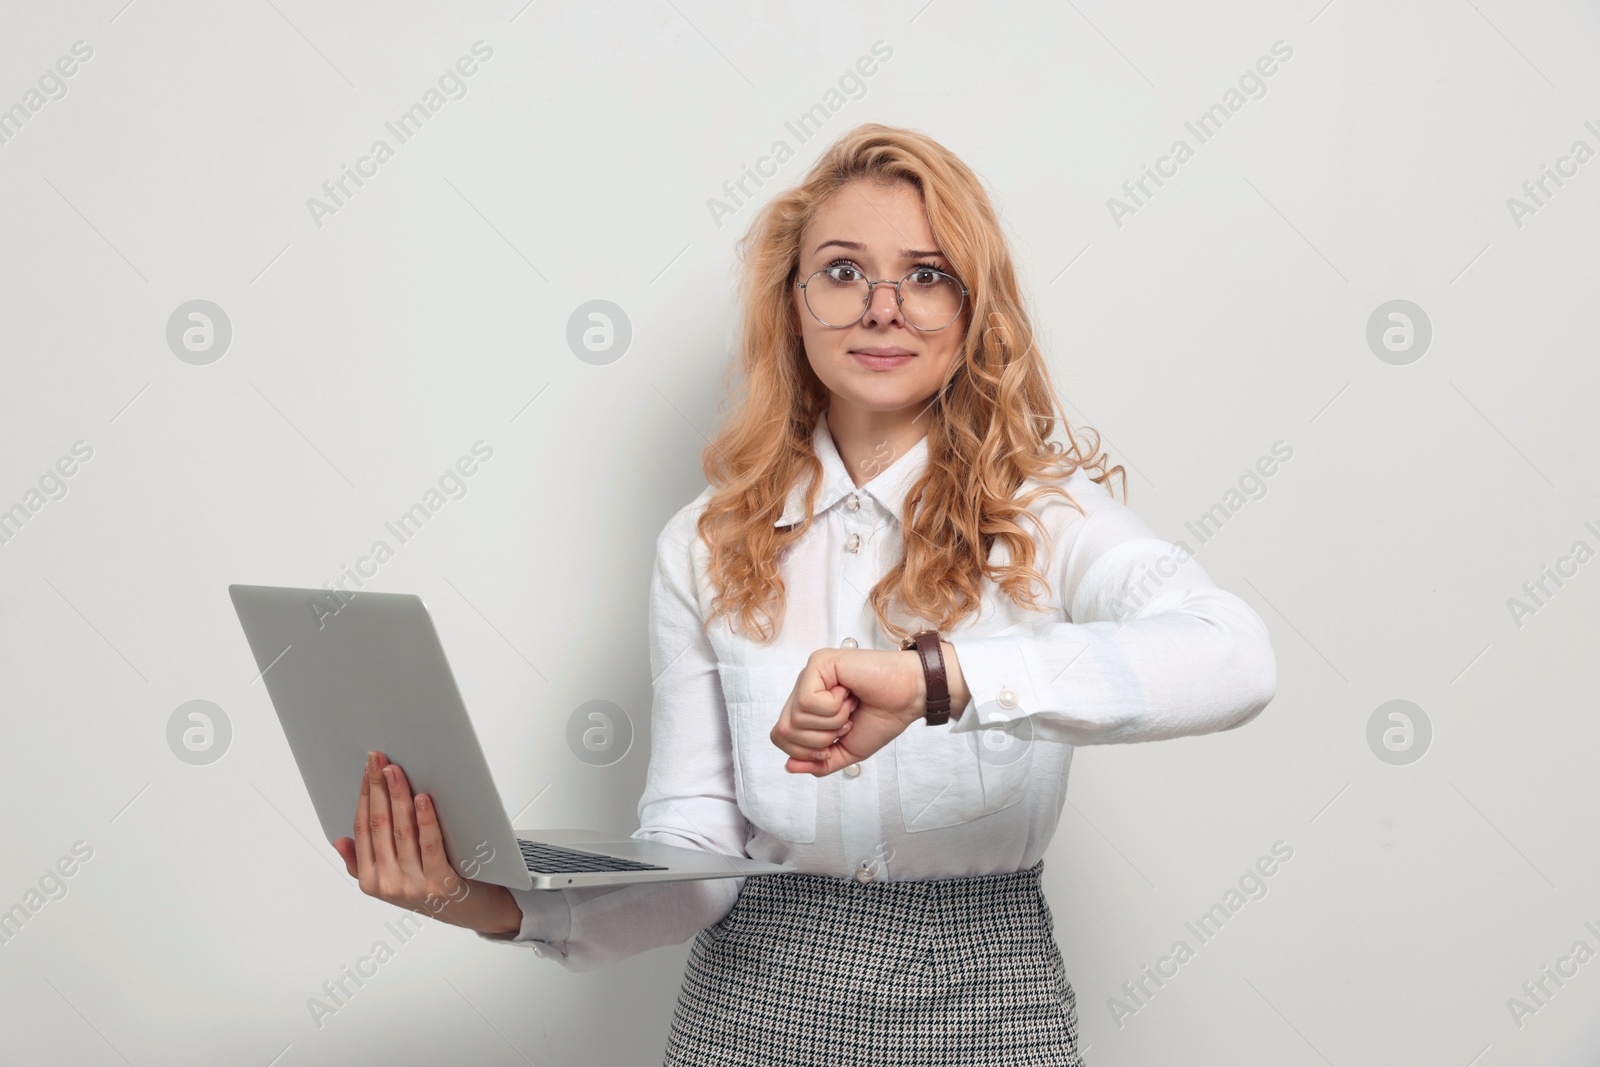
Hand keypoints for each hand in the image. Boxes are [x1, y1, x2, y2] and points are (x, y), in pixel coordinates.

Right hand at [332, 751, 522, 934]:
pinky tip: (423, 798)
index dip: (365, 796)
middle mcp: (389, 884)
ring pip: (402, 831)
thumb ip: (363, 862)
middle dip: (378, 788)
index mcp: (371, 881)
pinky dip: (425, 820)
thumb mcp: (392, 881)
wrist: (471, 913)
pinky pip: (430, 845)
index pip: (363, 829)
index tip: (367, 769)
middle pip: (380, 825)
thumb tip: (339, 840)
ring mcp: (414, 885)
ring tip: (396, 771)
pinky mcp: (441, 884)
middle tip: (378, 759)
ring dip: (398, 797)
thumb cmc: (430, 890)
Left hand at [770, 647, 929, 775]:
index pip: (781, 737)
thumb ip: (818, 763)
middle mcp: (804, 688)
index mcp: (807, 706)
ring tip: (850, 707)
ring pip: (795, 718)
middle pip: (782, 731)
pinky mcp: (818, 662)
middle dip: (819, 740)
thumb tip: (788, 766)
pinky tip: (849, 694)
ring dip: (831, 723)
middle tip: (846, 724)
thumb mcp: (847, 751)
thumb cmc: (883, 716)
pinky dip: (834, 708)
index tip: (835, 742)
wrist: (910, 697)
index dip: (805, 751)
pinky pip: (808, 701)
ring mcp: (810, 674)